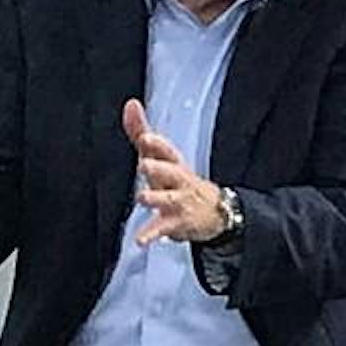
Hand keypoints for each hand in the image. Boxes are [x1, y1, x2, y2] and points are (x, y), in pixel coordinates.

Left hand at [123, 99, 227, 246]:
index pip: (168, 152)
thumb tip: (130, 104)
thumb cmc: (179, 180)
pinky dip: (151, 235)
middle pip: (171, 172)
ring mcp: (179, 202)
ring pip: (167, 199)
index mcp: (174, 164)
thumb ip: (142, 132)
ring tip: (142, 198)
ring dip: (155, 198)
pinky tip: (139, 240)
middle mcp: (178, 181)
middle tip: (144, 165)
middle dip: (158, 168)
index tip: (146, 138)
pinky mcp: (176, 223)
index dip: (158, 145)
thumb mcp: (161, 157)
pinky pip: (162, 229)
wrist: (215, 213)